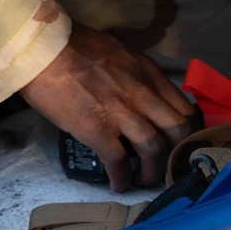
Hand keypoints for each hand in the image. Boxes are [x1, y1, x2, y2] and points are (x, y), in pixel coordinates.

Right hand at [20, 22, 197, 190]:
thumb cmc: (73, 45)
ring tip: (143, 179)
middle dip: (177, 153)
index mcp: (147, 72)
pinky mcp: (97, 129)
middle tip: (169, 165)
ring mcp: (121, 112)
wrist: (42, 49)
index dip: (188, 130)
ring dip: (153, 171)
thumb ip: (135, 73)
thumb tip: (140, 91)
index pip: (184, 106)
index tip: (181, 142)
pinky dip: (122, 178)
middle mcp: (142, 92)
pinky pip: (119, 162)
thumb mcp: (118, 51)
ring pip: (155, 150)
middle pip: (179, 130)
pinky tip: (118, 184)